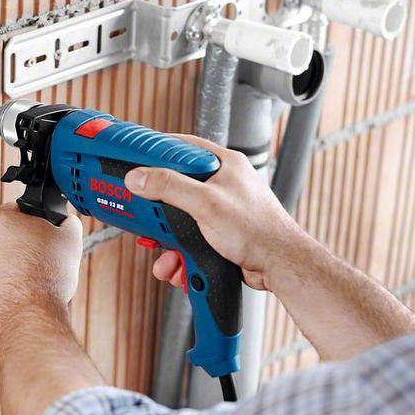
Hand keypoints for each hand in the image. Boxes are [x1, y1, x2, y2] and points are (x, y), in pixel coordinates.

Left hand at [0, 203, 82, 345]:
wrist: (30, 317)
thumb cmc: (48, 277)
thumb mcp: (70, 240)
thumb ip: (67, 222)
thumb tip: (65, 220)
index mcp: (0, 220)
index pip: (16, 213)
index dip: (31, 226)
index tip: (40, 240)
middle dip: (14, 249)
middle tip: (35, 265)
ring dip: (2, 271)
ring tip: (24, 286)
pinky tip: (10, 299)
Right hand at [124, 134, 306, 289]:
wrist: (280, 264)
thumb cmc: (258, 229)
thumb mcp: (206, 203)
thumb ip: (169, 187)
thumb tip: (139, 177)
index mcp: (223, 164)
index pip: (181, 146)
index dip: (156, 151)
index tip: (134, 158)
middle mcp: (222, 184)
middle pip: (175, 189)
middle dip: (157, 212)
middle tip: (141, 219)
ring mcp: (220, 210)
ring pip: (180, 221)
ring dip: (167, 244)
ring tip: (165, 260)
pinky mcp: (219, 233)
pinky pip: (190, 240)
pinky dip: (181, 256)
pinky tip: (180, 268)